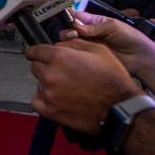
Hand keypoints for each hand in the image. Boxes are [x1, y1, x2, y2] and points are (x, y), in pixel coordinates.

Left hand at [26, 40, 140, 133]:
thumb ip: (73, 43)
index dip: (36, 51)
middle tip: (61, 71)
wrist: (119, 107)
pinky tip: (56, 98)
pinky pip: (36, 101)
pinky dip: (43, 99)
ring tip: (66, 86)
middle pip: (35, 67)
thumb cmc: (112, 79)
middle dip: (45, 66)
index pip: (34, 51)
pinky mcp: (50, 110)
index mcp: (60, 57)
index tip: (37, 54)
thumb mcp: (98, 49)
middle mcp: (51, 75)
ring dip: (47, 83)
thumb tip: (58, 44)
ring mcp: (49, 94)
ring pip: (38, 83)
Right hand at [60, 9, 154, 75]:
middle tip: (73, 34)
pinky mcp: (89, 58)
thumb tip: (75, 26)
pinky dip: (72, 52)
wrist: (140, 58)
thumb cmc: (130, 38)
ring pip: (71, 42)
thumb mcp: (113, 26)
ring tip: (75, 41)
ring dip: (69, 40)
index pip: (77, 16)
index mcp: (95, 22)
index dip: (69, 16)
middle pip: (70, 29)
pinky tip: (74, 51)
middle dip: (68, 29)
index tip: (61, 16)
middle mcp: (89, 33)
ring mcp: (88, 46)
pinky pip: (76, 54)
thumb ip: (93, 26)